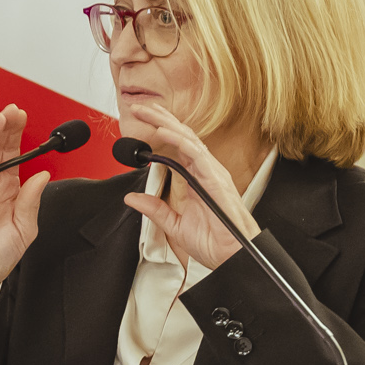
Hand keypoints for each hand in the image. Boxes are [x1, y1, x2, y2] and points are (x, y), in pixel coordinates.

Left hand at [121, 103, 258, 271]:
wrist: (232, 258)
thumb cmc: (215, 242)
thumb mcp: (175, 225)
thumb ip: (155, 209)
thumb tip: (132, 199)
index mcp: (197, 179)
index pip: (177, 146)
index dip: (161, 130)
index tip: (142, 120)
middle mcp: (205, 171)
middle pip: (181, 136)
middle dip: (160, 119)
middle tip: (140, 107)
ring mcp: (211, 173)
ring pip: (188, 139)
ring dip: (166, 123)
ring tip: (148, 112)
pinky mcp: (215, 179)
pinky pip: (196, 154)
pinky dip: (179, 140)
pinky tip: (164, 131)